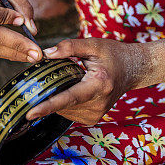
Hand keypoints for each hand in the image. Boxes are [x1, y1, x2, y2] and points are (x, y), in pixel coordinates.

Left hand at [25, 37, 144, 125]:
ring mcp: (96, 114)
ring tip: (75, 79)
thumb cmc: (114, 54)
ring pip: (64, 110)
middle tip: (59, 73)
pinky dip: (66, 101)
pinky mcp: (93, 119)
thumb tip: (46, 54)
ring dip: (59, 96)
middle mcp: (98, 104)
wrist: (133, 69)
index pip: (69, 98)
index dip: (48, 105)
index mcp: (98, 85)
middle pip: (63, 104)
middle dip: (52, 91)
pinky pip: (69, 112)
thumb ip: (70, 47)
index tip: (30, 113)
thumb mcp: (94, 44)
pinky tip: (76, 88)